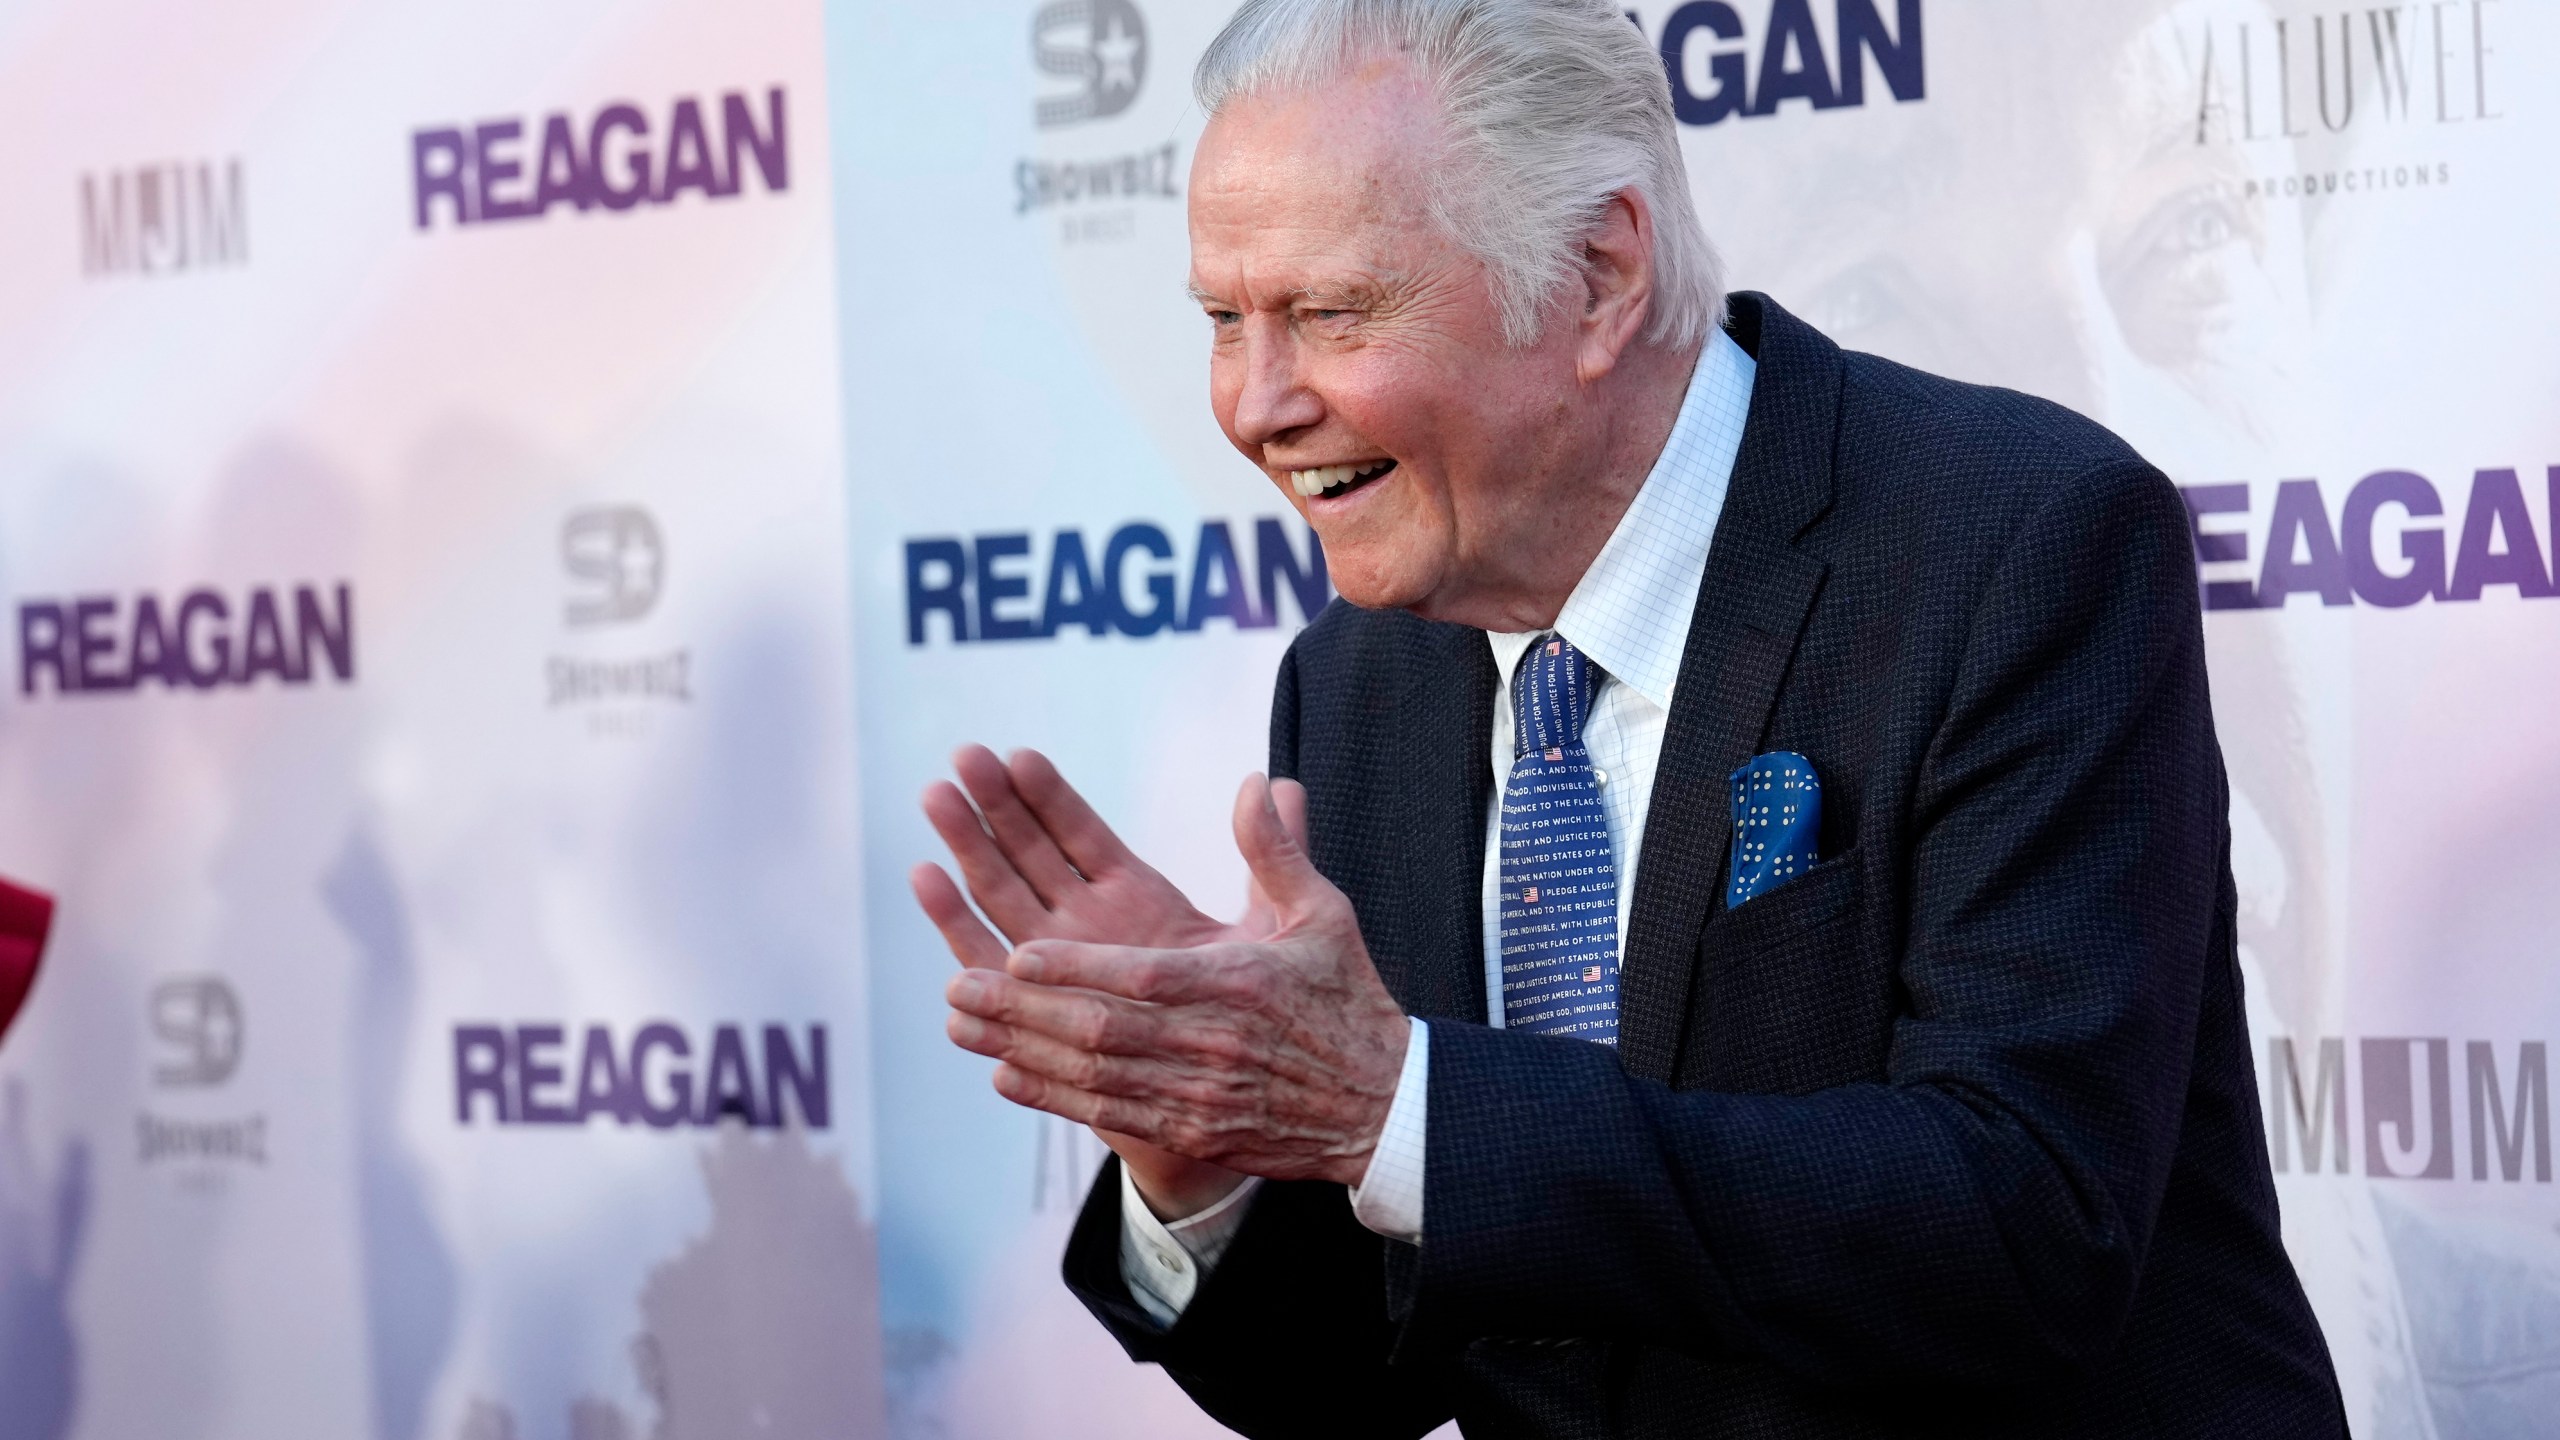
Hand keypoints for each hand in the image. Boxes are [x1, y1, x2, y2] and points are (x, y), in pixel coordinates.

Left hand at [913, 747, 1306, 1215]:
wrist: (1383, 1107)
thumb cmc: (1348, 999)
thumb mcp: (1324, 914)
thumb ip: (1278, 850)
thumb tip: (1260, 782)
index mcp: (1238, 987)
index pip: (1143, 979)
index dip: (1077, 970)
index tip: (1020, 954)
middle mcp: (1211, 1046)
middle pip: (1102, 1031)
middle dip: (1024, 1011)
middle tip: (958, 988)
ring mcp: (1198, 1097)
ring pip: (1094, 1076)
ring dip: (1023, 1051)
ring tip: (961, 1026)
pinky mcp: (1193, 1131)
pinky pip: (1110, 1114)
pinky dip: (1054, 1098)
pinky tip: (1005, 1076)